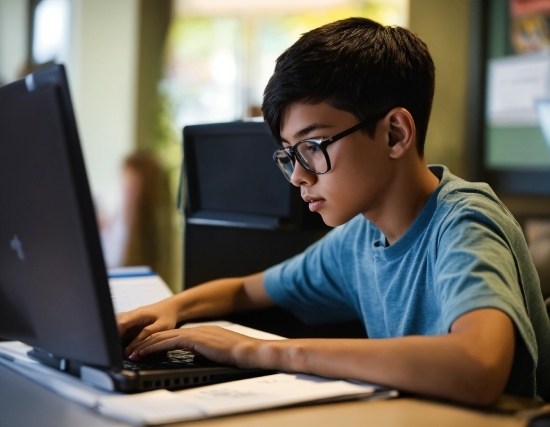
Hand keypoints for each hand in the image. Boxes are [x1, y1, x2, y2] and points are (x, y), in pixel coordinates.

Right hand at [117, 298, 179, 357]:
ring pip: (115, 327)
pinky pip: (121, 329)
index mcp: (138, 314)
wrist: (172, 307)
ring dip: (116, 338)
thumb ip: (146, 336)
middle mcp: (131, 314)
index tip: (116, 349)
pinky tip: (124, 345)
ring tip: (120, 350)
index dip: (115, 336)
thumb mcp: (161, 327)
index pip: (120, 324)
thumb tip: (131, 349)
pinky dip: (120, 337)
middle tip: (117, 352)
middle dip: (113, 339)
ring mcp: (129, 318)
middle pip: (114, 325)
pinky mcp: (131, 322)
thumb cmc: (168, 316)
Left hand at [128, 325, 260, 368]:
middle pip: (165, 334)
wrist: (246, 349)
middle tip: (132, 350)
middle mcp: (196, 330)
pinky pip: (169, 342)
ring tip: (133, 352)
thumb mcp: (215, 352)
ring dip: (146, 345)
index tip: (146, 349)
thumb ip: (203, 351)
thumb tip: (195, 356)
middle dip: (147, 342)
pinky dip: (154, 347)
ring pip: (163, 337)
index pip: (174, 336)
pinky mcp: (194, 338)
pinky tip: (145, 352)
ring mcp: (194, 333)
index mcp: (201, 333)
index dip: (158, 342)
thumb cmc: (236, 354)